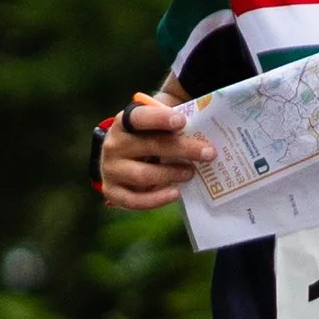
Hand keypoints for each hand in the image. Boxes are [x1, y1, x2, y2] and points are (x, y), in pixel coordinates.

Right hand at [99, 91, 197, 210]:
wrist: (118, 162)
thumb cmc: (144, 141)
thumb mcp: (152, 128)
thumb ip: (170, 125)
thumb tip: (203, 131)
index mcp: (124, 123)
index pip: (139, 117)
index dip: (160, 119)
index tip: (182, 121)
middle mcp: (114, 145)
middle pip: (150, 146)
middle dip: (182, 149)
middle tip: (208, 153)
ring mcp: (111, 170)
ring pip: (143, 175)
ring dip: (171, 174)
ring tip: (191, 173)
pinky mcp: (112, 193)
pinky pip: (134, 200)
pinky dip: (157, 199)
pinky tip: (176, 193)